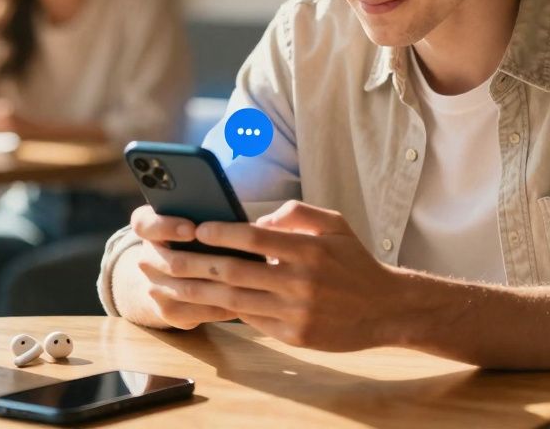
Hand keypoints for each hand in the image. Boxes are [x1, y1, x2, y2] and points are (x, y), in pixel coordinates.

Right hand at [128, 205, 236, 329]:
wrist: (170, 278)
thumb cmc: (193, 240)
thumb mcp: (193, 222)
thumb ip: (207, 216)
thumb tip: (242, 221)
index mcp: (148, 228)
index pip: (144, 224)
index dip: (166, 226)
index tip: (192, 229)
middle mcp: (145, 259)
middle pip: (172, 262)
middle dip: (206, 263)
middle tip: (236, 261)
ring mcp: (153, 288)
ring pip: (188, 290)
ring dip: (220, 287)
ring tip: (248, 283)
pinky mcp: (168, 311)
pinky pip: (197, 311)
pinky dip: (222, 307)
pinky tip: (245, 300)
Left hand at [145, 200, 400, 349]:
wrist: (385, 308)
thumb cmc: (354, 261)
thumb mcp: (334, 224)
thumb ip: (296, 213)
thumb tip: (257, 221)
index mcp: (309, 250)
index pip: (254, 239)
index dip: (221, 233)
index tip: (197, 229)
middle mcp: (300, 282)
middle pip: (235, 271)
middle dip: (194, 263)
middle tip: (165, 256)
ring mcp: (296, 312)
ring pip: (235, 300)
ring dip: (197, 291)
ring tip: (168, 283)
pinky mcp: (294, 336)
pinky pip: (250, 320)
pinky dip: (222, 310)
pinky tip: (199, 302)